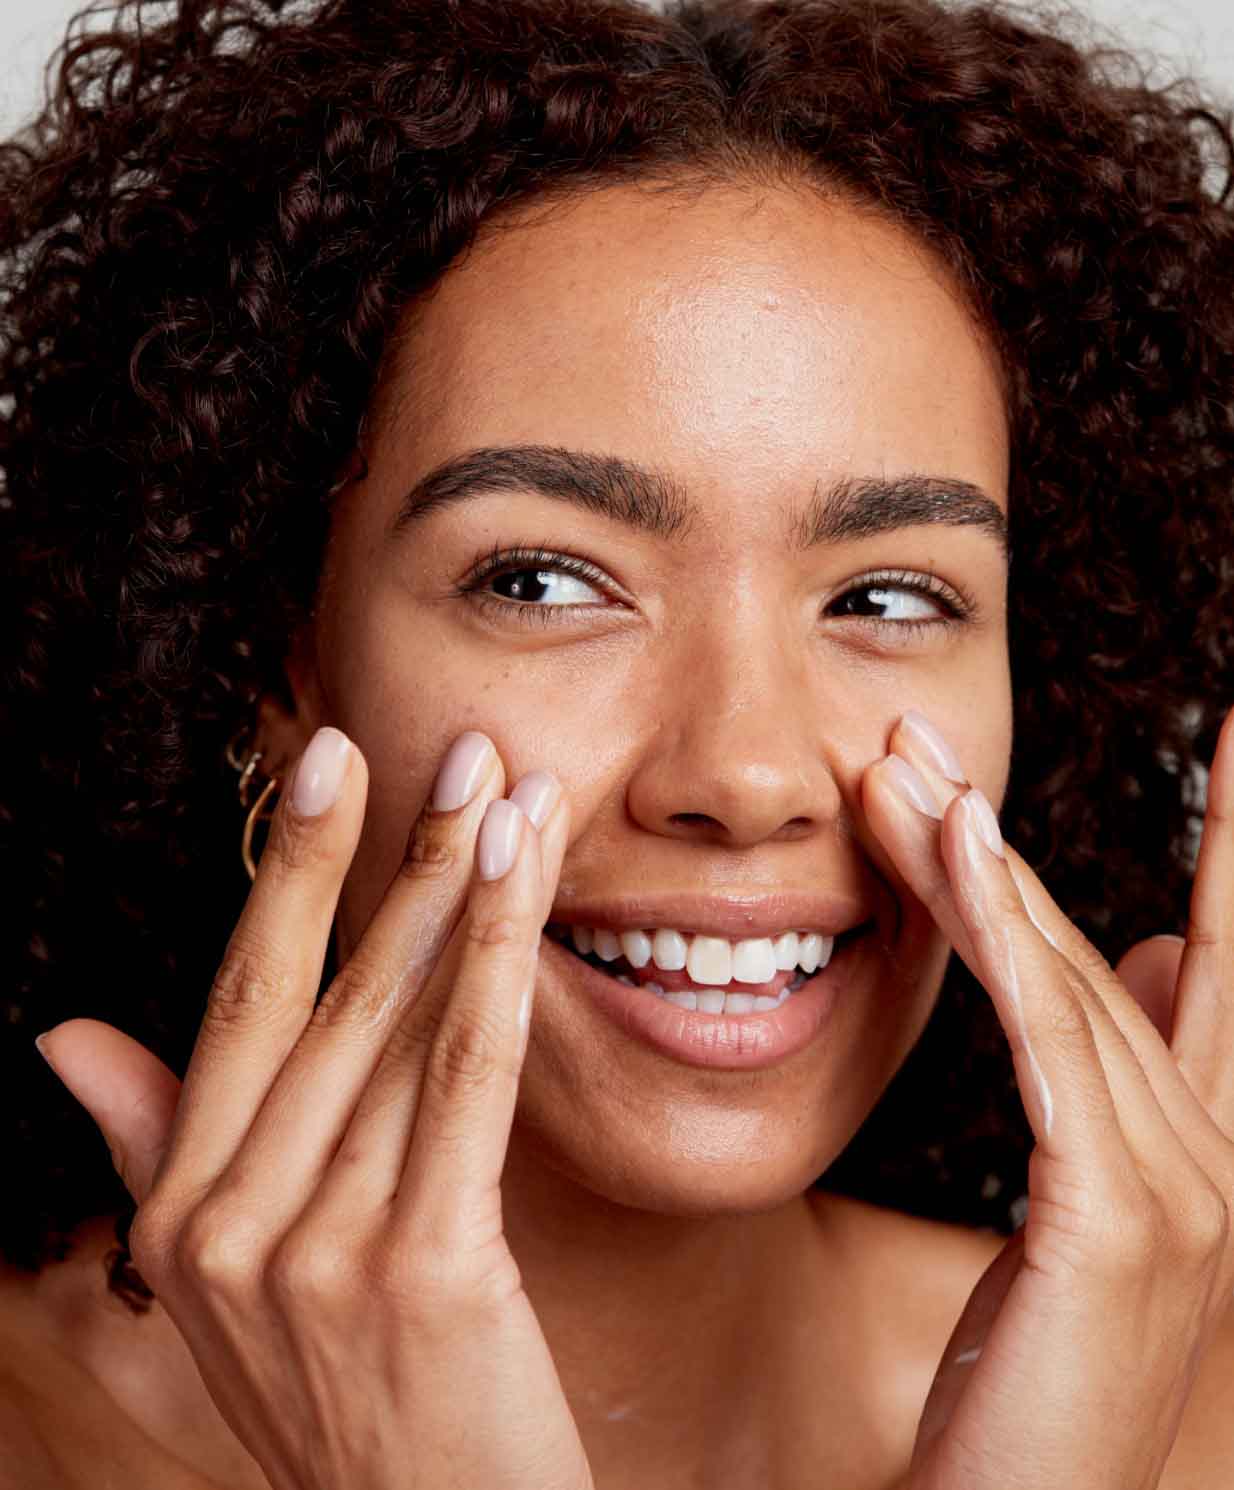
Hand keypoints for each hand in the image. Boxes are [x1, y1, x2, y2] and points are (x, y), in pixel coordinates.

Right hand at [36, 728, 593, 1489]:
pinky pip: (465, 1082)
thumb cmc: (361, 1397)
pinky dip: (499, 968)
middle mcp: (223, 1229)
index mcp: (178, 1214)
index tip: (323, 764)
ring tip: (519, 792)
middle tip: (462, 748)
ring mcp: (312, 1256)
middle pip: (326, 995)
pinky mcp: (418, 1274)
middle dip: (399, 855)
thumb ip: (157, 1150)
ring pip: (401, 1024)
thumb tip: (64, 1036)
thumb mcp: (233, 1284)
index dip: (285, 876)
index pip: (237, 1004)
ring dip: (468, 890)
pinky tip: (529, 880)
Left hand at [863, 707, 1233, 1489]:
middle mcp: (1206, 1151)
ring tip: (907, 766)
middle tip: (923, 737)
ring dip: (977, 860)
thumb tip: (1152, 950)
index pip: (1223, 957)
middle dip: (1006, 837)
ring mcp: (1175, 1184)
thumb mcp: (1079, 1206)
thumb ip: (1117, 1075)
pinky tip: (955, 843)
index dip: (1232, 844)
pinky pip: (1044, 1037)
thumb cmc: (1025, 1378)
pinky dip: (1000, 929)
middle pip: (1093, 948)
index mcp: (1195, 1144)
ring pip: (1059, 974)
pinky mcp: (1111, 1215)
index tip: (1232, 733)